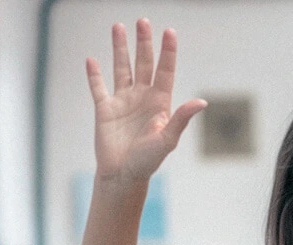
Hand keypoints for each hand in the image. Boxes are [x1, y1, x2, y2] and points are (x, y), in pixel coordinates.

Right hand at [86, 19, 206, 181]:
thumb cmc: (148, 161)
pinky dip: (94, 74)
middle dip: (143, 42)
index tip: (169, 32)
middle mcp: (142, 97)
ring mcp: (123, 102)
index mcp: (160, 102)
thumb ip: (181, 118)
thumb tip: (201, 102)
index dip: (167, 51)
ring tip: (118, 27)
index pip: (165, 70)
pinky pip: (98, 87)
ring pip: (121, 68)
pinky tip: (91, 59)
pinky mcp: (104, 110)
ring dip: (119, 48)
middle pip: (143, 63)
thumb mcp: (167, 139)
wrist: (123, 175)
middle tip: (142, 21)